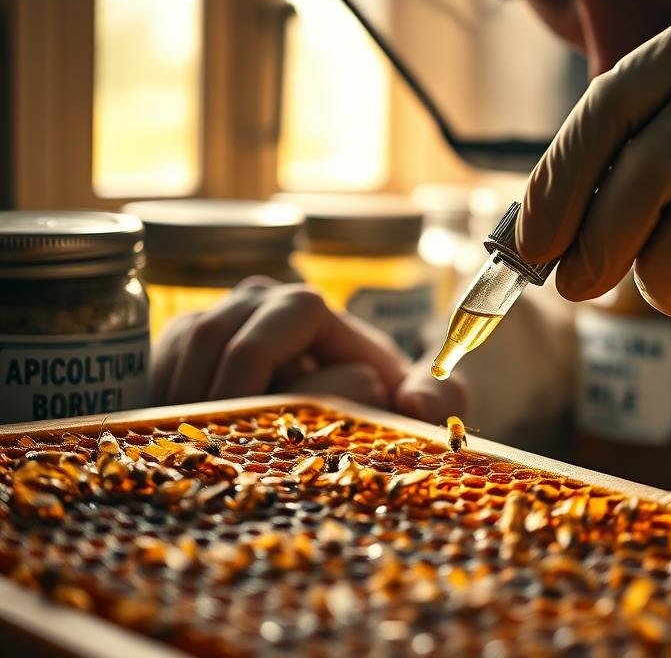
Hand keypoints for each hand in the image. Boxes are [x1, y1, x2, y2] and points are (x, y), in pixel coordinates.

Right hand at [151, 277, 464, 421]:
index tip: (246, 412)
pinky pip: (160, 361)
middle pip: (220, 331)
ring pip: (186, 347)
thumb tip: (413, 402)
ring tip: (201, 447)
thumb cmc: (383, 404)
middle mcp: (259, 302)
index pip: (279, 316)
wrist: (346, 408)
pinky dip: (166, 398)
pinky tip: (184, 436)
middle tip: (214, 445)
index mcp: (312, 310)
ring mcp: (218, 319)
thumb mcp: (417, 404)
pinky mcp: (183, 345)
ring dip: (189, 398)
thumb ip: (431, 397)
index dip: (256, 360)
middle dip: (215, 390)